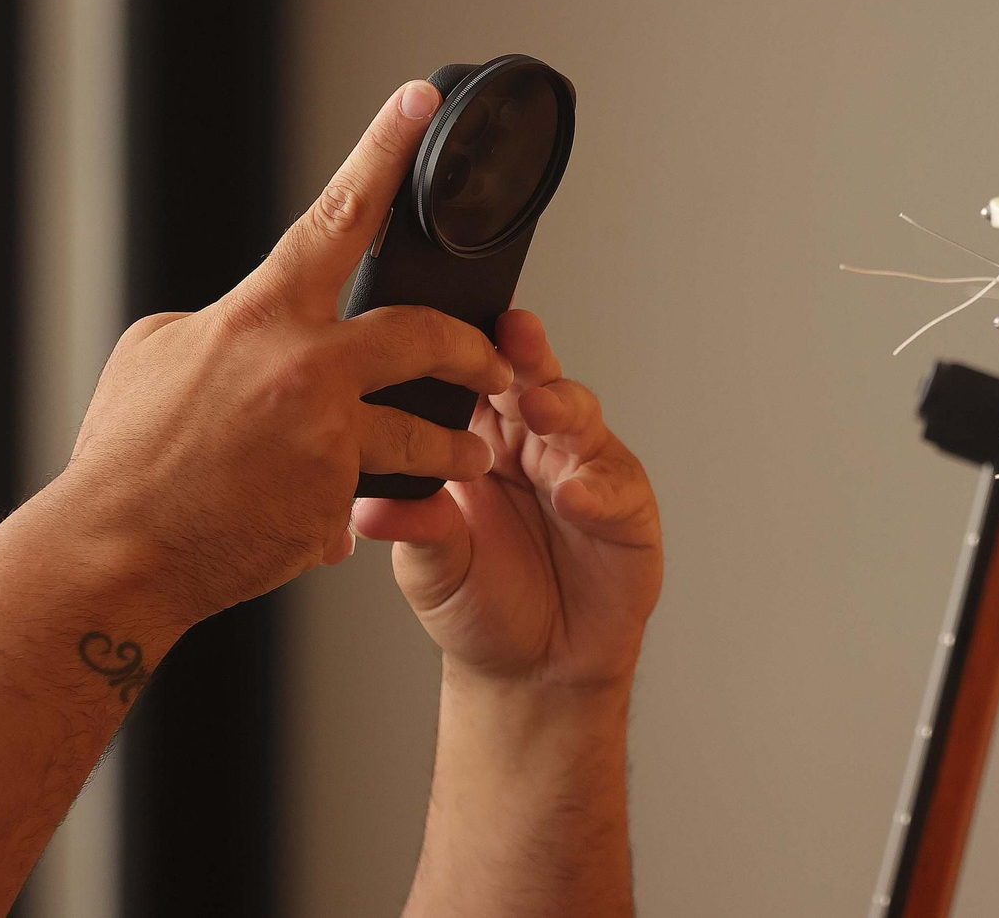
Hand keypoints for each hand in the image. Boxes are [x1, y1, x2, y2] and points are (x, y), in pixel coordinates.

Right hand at [61, 80, 512, 625]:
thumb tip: (262, 324)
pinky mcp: (334, 500)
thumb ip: (230, 326)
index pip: (335, 214)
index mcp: (259, 315)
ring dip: (457, 445)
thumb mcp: (158, 356)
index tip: (418, 102)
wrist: (115, 552)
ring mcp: (326, 436)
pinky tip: (334, 520)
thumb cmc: (129, 456)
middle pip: (423, 332)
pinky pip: (372, 494)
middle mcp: (304, 367)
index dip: (382, 152)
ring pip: (427, 430)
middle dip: (473, 349)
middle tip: (497, 364)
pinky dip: (359, 506)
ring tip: (471, 456)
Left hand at [353, 311, 662, 688]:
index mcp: (480, 442)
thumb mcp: (431, 570)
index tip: (449, 325)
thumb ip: (416, 531)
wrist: (535, 673)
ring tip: (542, 409)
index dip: (466, 351)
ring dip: (562, 406)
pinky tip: (575, 495)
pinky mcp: (628, 509)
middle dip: (526, 353)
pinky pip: (617, 486)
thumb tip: (369, 510)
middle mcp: (534, 445)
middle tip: (513, 334)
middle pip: (533, 379)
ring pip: (580, 416)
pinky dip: (597, 487)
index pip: (473, 381)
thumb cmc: (481, 605)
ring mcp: (585, 470)